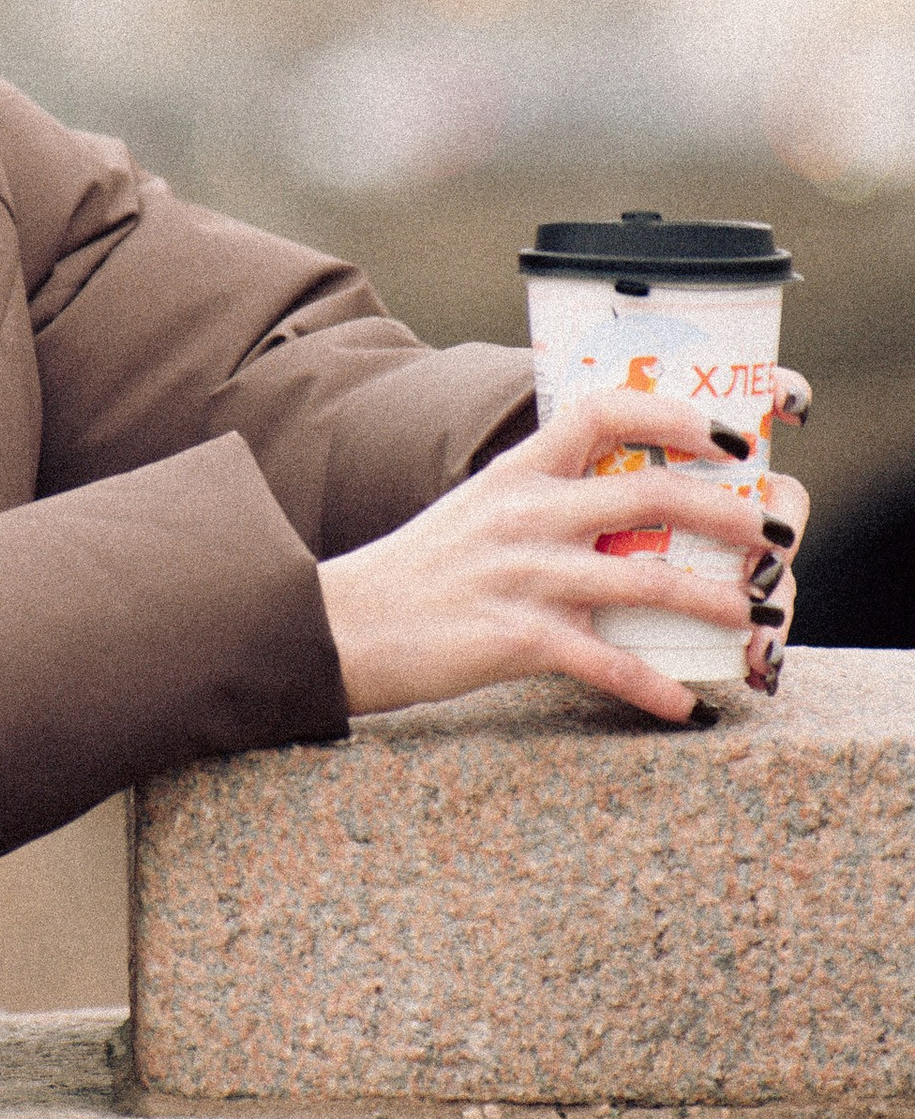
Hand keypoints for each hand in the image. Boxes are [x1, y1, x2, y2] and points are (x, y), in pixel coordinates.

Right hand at [317, 378, 812, 727]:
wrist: (342, 626)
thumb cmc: (420, 574)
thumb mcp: (478, 512)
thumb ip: (544, 500)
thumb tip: (625, 506)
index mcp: (518, 473)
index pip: (603, 412)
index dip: (676, 416)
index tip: (732, 438)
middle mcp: (526, 514)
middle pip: (650, 494)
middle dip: (729, 513)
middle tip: (776, 534)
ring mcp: (522, 574)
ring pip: (645, 577)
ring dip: (714, 599)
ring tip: (756, 614)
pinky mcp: (514, 638)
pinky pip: (604, 661)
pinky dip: (653, 686)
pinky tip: (686, 706)